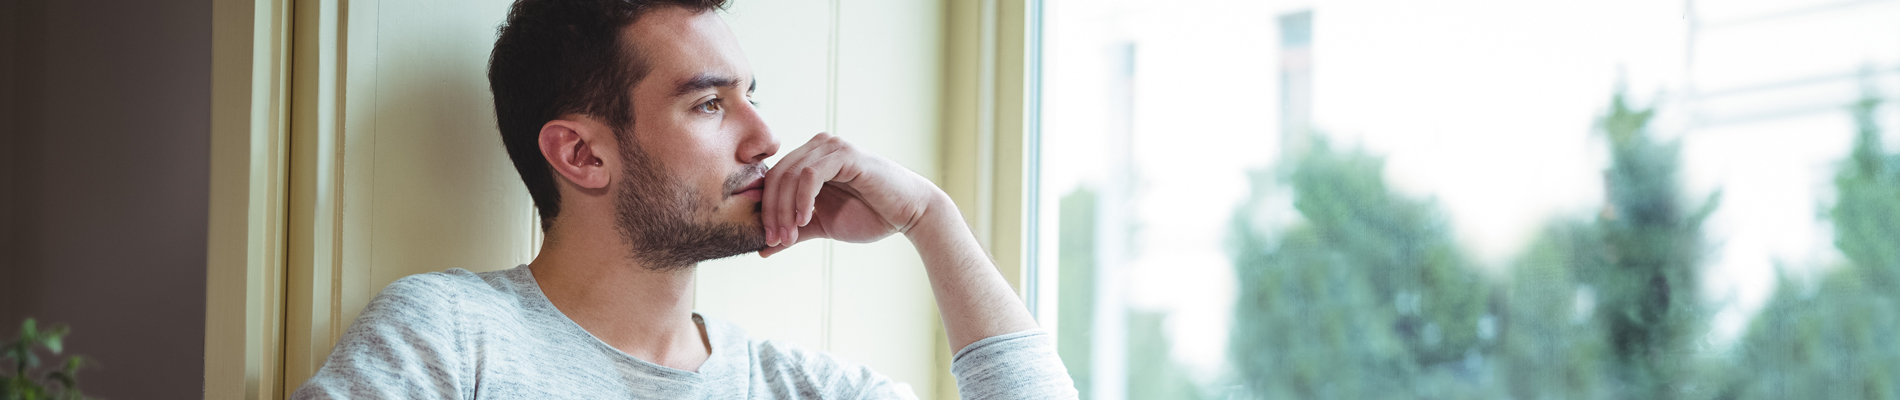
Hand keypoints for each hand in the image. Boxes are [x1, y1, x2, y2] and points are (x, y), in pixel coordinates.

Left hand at [759, 133, 944, 256]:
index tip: (768, 241)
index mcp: (809, 159)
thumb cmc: (870, 216)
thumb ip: (794, 232)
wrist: (909, 214)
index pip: (773, 179)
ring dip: (785, 209)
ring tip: (790, 236)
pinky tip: (806, 219)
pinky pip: (810, 174)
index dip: (766, 210)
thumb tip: (762, 249)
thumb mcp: (823, 226)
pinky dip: (802, 199)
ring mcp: (831, 148)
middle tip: (774, 240)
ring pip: (790, 175)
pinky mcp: (845, 154)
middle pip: (777, 176)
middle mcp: (817, 147)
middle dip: (772, 212)